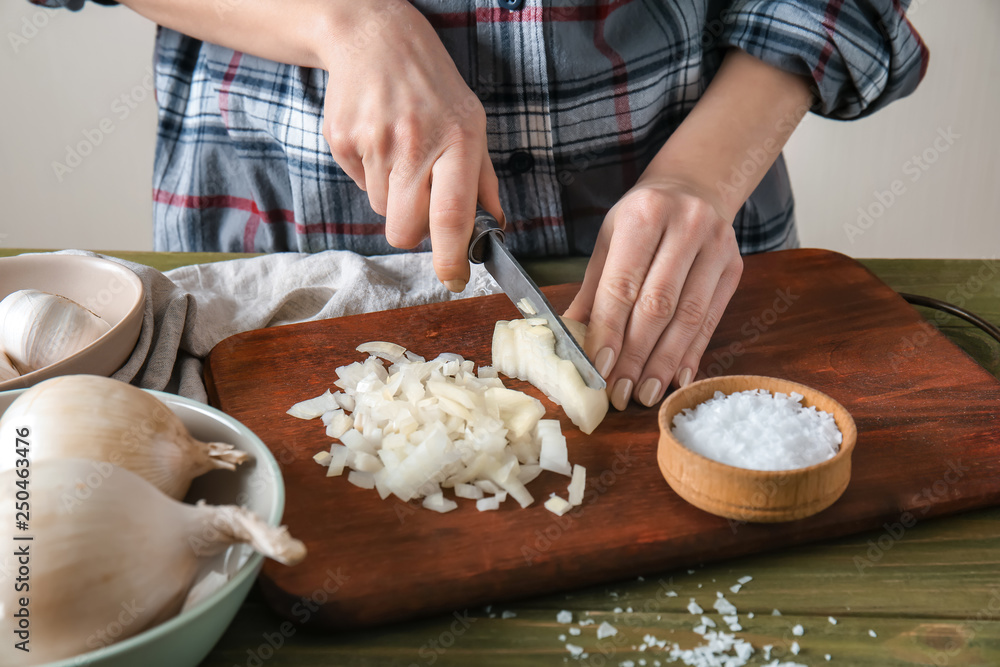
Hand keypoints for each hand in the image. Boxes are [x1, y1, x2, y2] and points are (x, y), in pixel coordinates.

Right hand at [319, 2, 503, 290]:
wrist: (376, 39)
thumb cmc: (432, 86)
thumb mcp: (472, 123)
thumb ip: (483, 180)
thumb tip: (494, 227)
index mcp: (456, 141)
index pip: (452, 215)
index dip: (451, 257)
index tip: (453, 278)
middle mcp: (414, 144)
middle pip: (404, 230)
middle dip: (413, 232)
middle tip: (421, 204)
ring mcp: (374, 143)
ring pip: (381, 210)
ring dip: (393, 197)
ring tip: (401, 155)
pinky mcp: (342, 141)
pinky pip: (359, 186)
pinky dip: (372, 175)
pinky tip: (380, 142)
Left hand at [564, 178, 742, 409]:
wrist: (695, 187)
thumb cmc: (642, 218)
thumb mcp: (609, 240)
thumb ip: (592, 290)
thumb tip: (568, 339)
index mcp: (645, 215)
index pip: (623, 284)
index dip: (610, 330)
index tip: (599, 367)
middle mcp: (686, 227)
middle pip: (658, 305)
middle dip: (636, 355)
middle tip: (619, 392)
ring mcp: (716, 247)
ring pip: (688, 317)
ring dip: (664, 362)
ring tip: (645, 394)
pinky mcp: (734, 268)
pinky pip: (711, 319)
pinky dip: (692, 354)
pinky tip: (676, 379)